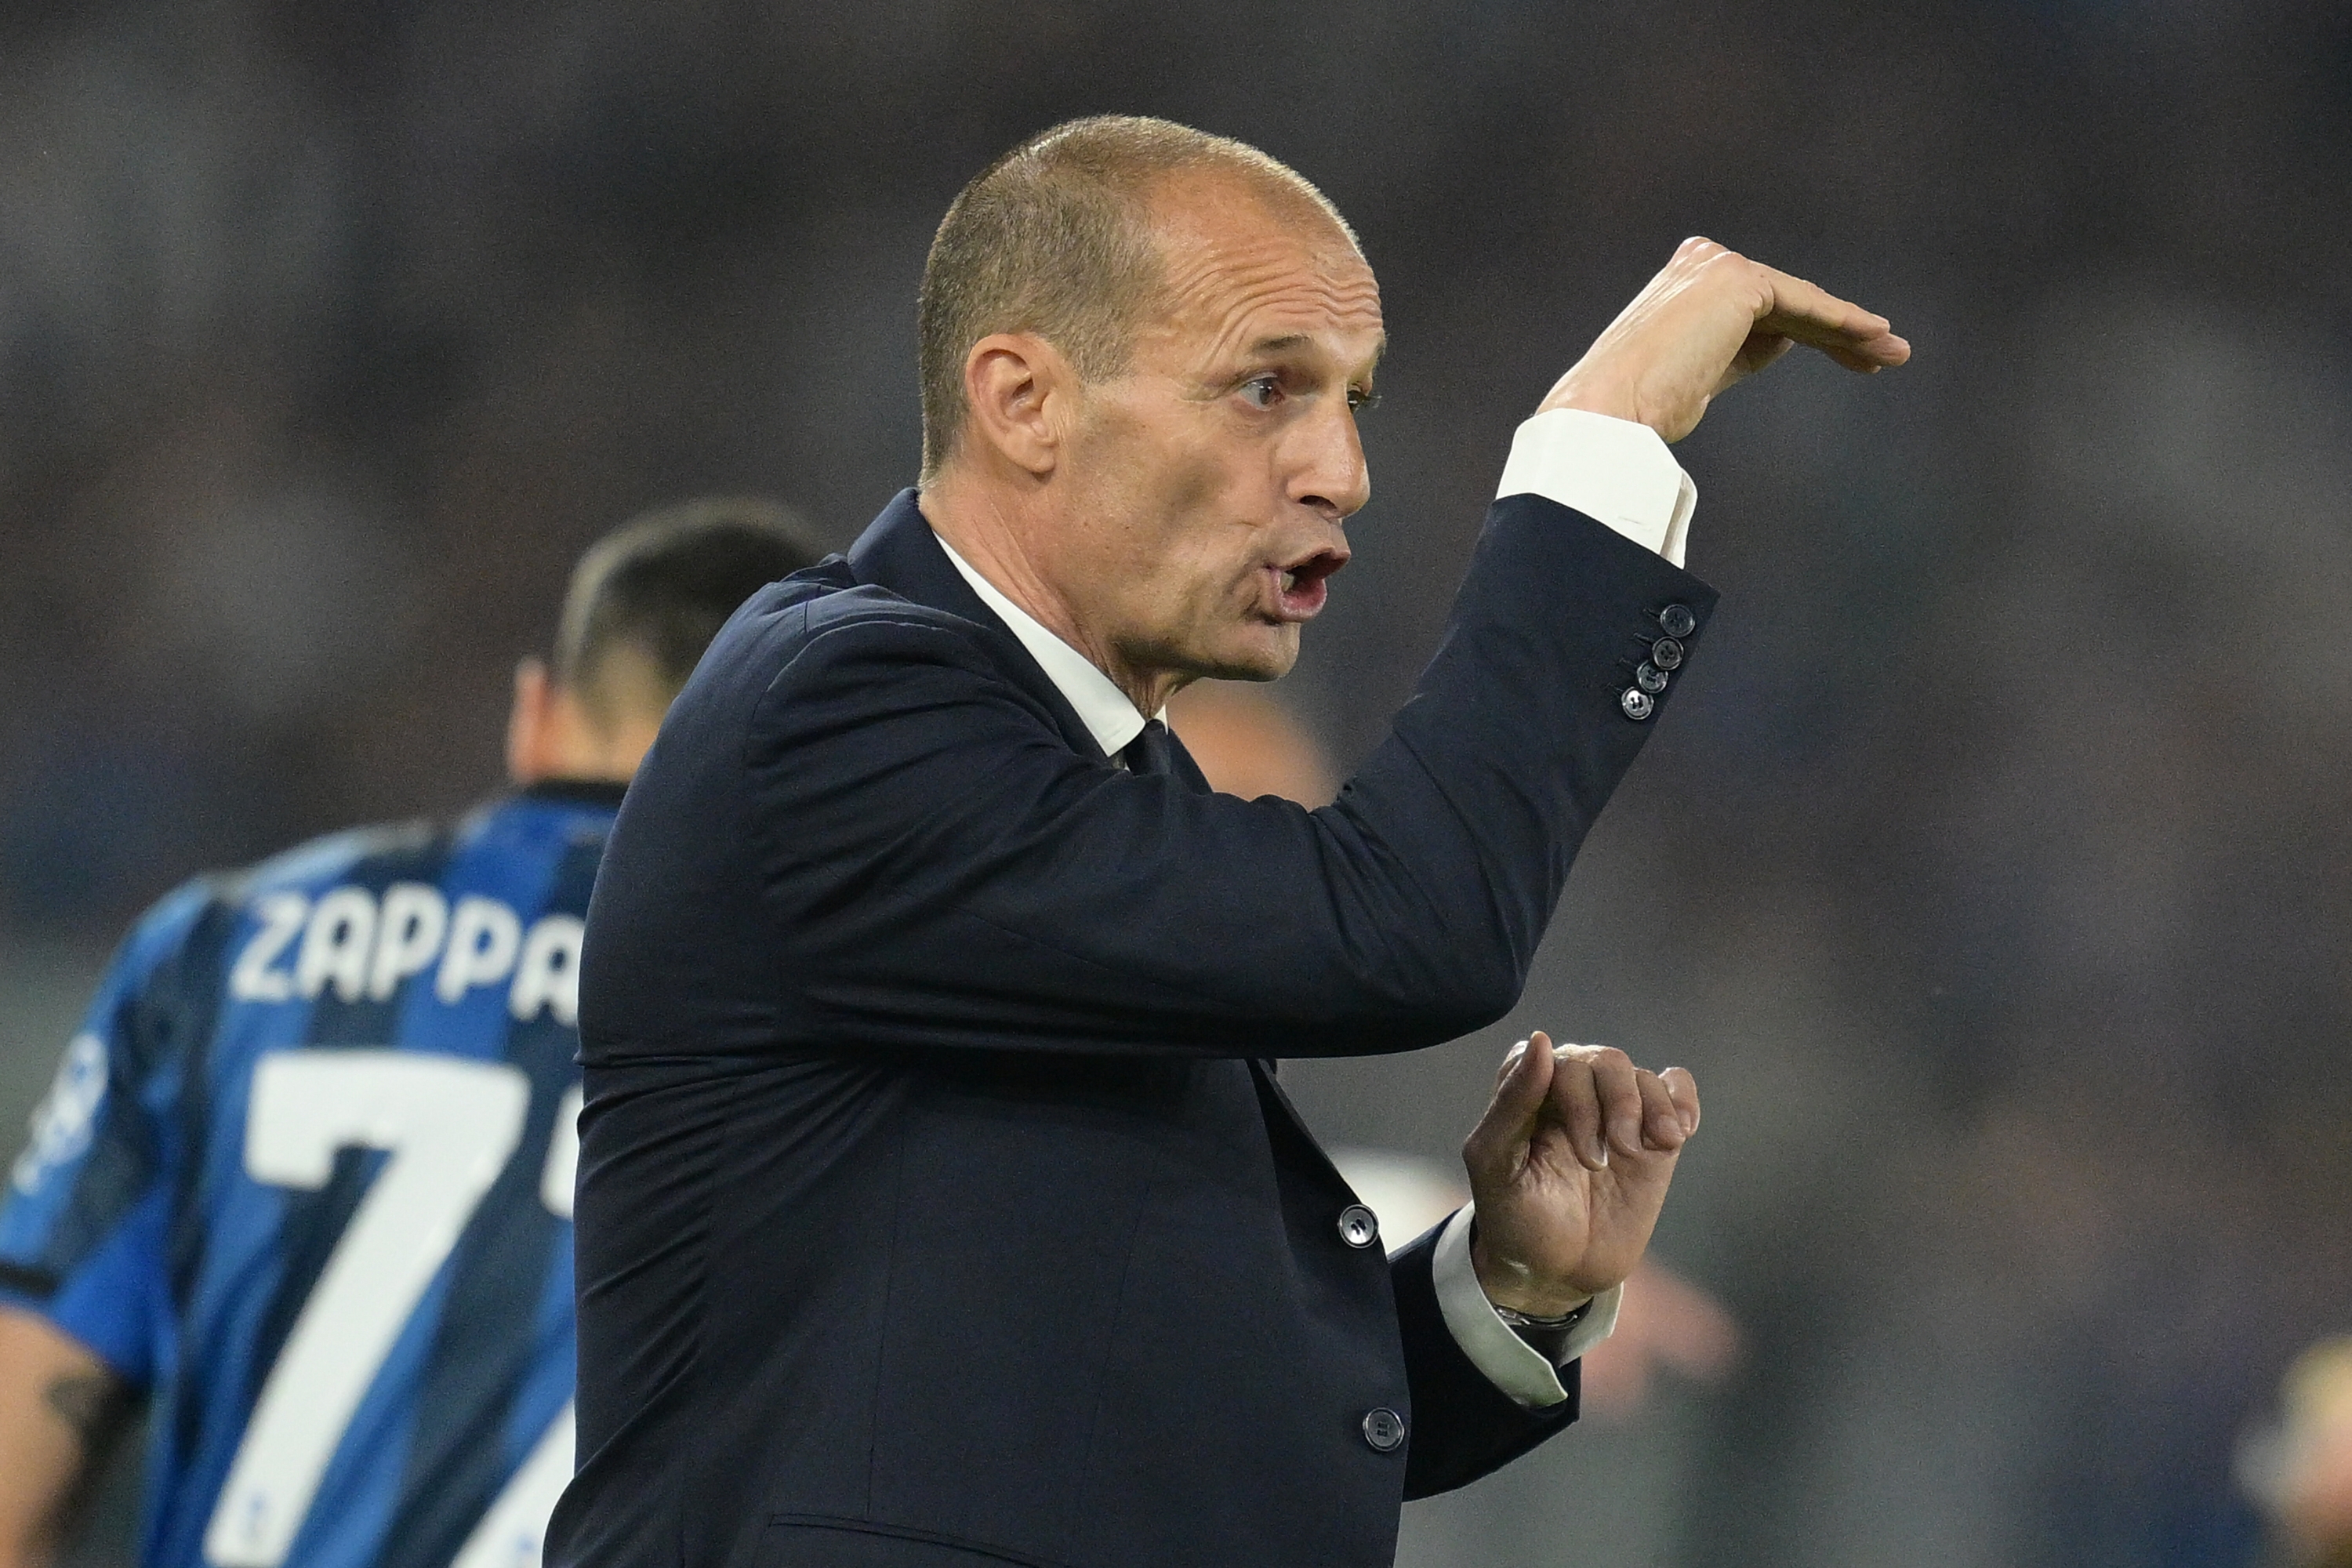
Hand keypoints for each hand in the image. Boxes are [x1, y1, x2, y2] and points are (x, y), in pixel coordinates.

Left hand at [1462, 1032, 1699, 1315]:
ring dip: (1647, 1111)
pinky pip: (1676, 1089)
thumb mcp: (1495, 1165)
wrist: (1556, 1272)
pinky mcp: (1653, 1135)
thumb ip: (1512, 1102)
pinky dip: (1682, 1103)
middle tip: (1598, 1163)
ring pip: (1641, 1076)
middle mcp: (1572, 1091)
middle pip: (1604, 1062)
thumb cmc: (1514, 1217)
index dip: (1569, 1096)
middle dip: (1610, 1107)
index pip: (1553, 1057)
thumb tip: (1542, 1039)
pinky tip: (1672, 1136)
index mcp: (1527, 1089)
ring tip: (1638, 1152)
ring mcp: (1615, 1112)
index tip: (1571, 1146)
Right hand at [1539, 238, 1909, 441]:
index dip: (1812, 333)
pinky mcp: (1735, 279)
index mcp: (1682, 283)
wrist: (1609, 411)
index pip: (1762, 306)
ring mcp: (1716, 266)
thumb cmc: (1639, 410)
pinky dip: (1841, 321)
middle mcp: (1698, 263)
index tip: (1855, 359)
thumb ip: (1739, 351)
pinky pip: (1802, 304)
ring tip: (1894, 353)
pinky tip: (1874, 337)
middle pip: (1787, 301)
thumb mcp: (1699, 375)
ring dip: (1852, 329)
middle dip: (1838, 331)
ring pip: (1799, 302)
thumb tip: (1785, 342)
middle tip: (1886, 355)